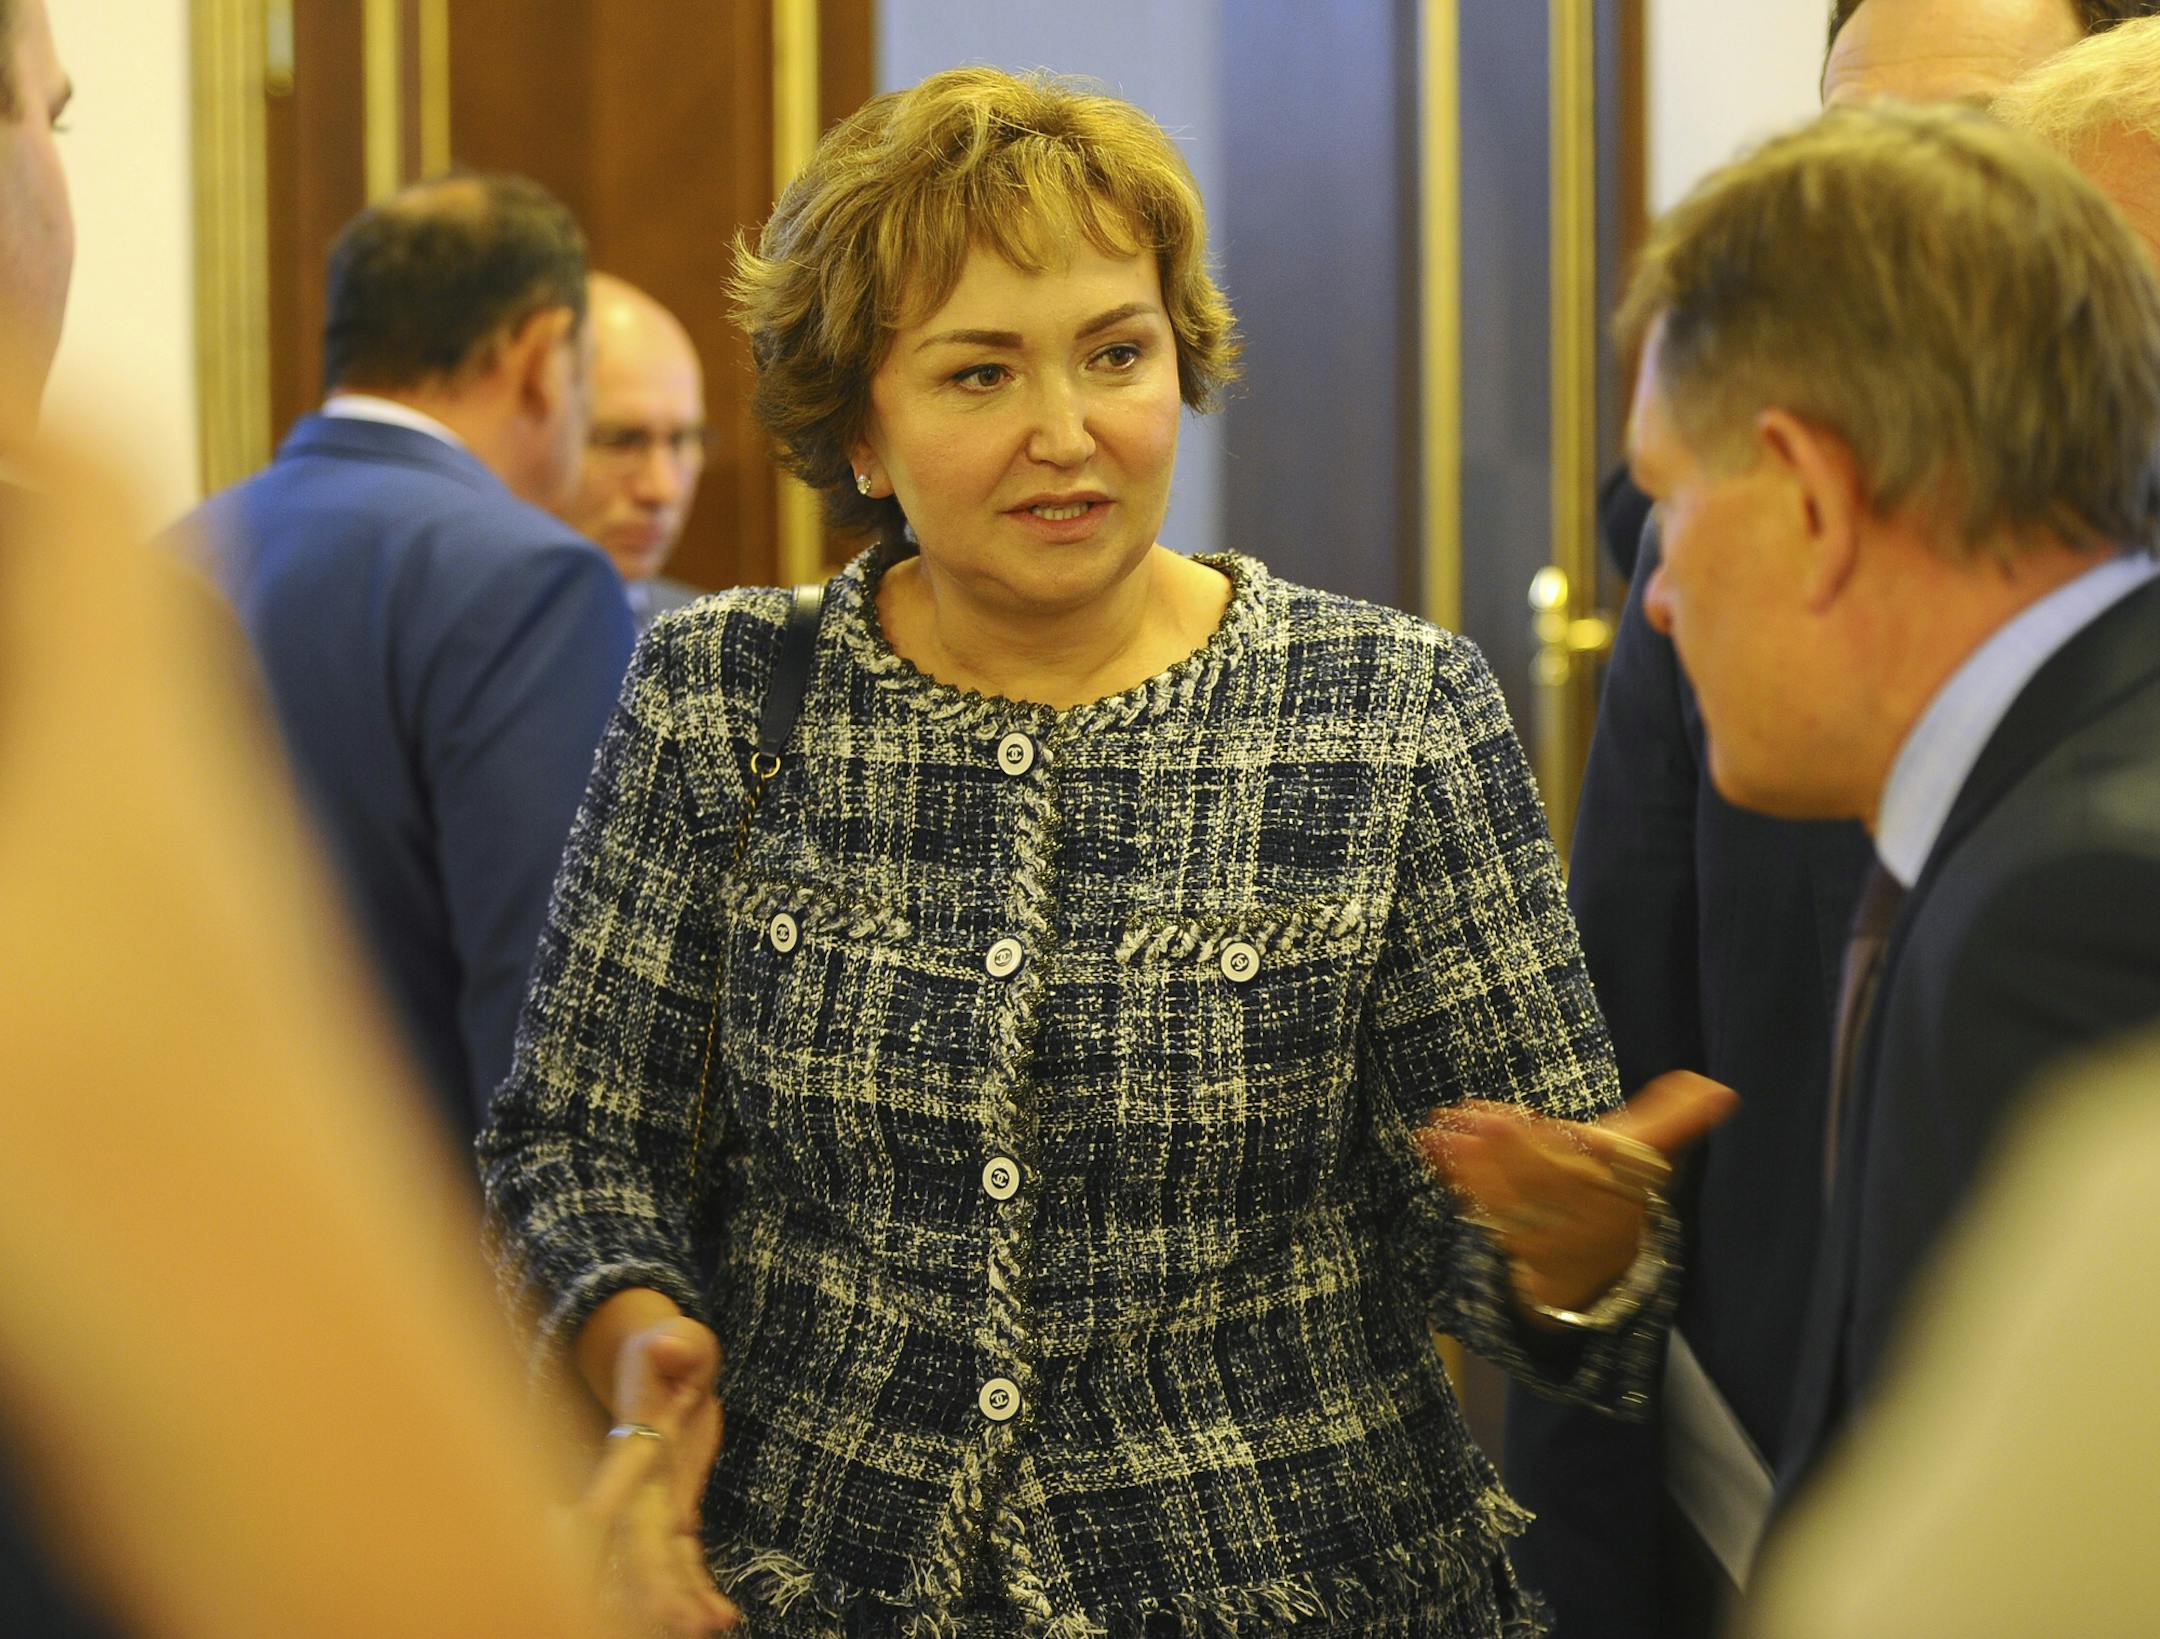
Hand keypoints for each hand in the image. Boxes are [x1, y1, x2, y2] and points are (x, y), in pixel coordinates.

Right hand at [595, 1319, 738, 1633]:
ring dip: (676, 1598)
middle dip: (651, 1583)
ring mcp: (654, 1502)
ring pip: (656, 1561)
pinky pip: (682, 1560)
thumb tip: (671, 1344)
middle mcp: (638, 1480)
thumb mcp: (684, 1339)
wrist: (667, 1367)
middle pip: (635, 1539)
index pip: (617, 1471)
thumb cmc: (673, 1350)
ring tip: (708, 1628)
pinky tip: (720, 1619)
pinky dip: (697, 1589)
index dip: (606, 1498)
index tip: (594, 1521)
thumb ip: (678, 1344)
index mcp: (635, 1437)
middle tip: (679, 1622)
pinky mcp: (674, 1512)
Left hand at [1416, 1070, 1737, 1317]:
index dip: (1550, 1144)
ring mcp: (1541, 1232)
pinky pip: (1478, 1206)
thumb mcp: (1646, 1154)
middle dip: (1505, 1152)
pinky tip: (1429, 1144)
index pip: (1584, 1166)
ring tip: (1438, 1130)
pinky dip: (1451, 1175)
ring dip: (1469, 1165)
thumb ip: (1675, 1119)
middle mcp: (1578, 1214)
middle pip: (1539, 1182)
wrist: (1593, 1270)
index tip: (1519, 1119)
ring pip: (1504, 1197)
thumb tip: (1719, 1090)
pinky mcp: (1506, 1237)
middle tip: (1471, 1118)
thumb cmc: (1617, 1190)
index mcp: (1615, 1188)